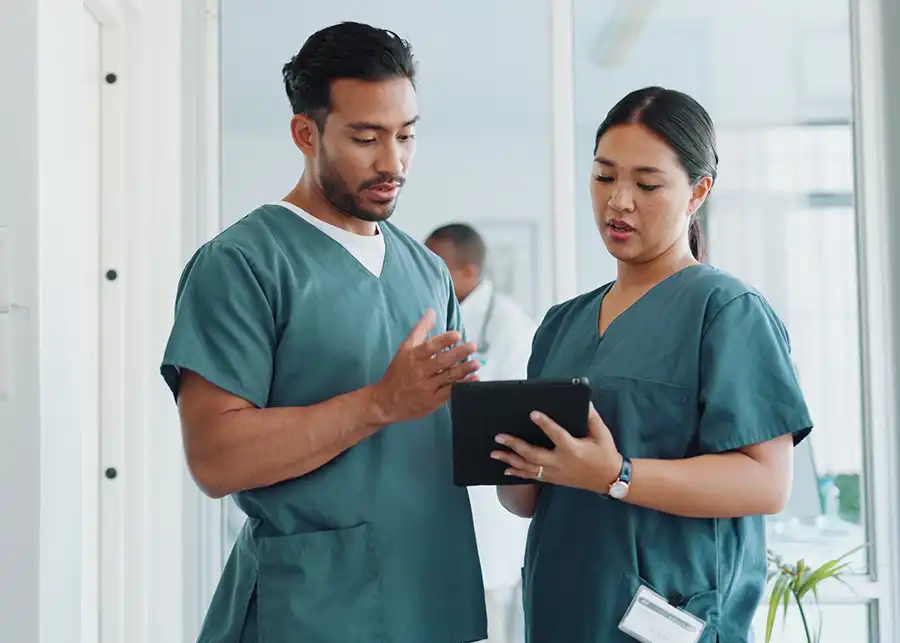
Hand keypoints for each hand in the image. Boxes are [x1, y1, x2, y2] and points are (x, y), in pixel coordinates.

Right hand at [371, 309, 479, 423]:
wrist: (386, 402)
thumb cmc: (398, 372)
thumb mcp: (405, 349)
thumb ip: (420, 331)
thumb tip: (432, 312)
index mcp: (413, 357)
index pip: (429, 347)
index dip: (443, 340)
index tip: (457, 335)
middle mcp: (419, 372)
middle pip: (441, 362)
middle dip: (458, 353)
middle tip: (472, 346)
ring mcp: (426, 388)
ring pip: (448, 377)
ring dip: (464, 370)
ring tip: (476, 363)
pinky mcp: (432, 401)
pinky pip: (450, 392)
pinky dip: (463, 385)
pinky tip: (474, 379)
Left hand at [490, 402, 622, 493]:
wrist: (608, 478)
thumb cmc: (605, 453)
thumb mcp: (601, 433)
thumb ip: (591, 417)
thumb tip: (584, 401)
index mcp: (573, 449)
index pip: (557, 435)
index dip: (545, 424)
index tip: (533, 413)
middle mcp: (561, 462)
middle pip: (533, 454)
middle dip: (515, 445)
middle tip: (499, 437)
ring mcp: (555, 473)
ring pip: (529, 467)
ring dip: (510, 459)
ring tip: (494, 452)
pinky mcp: (553, 479)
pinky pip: (532, 476)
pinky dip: (518, 473)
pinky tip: (505, 470)